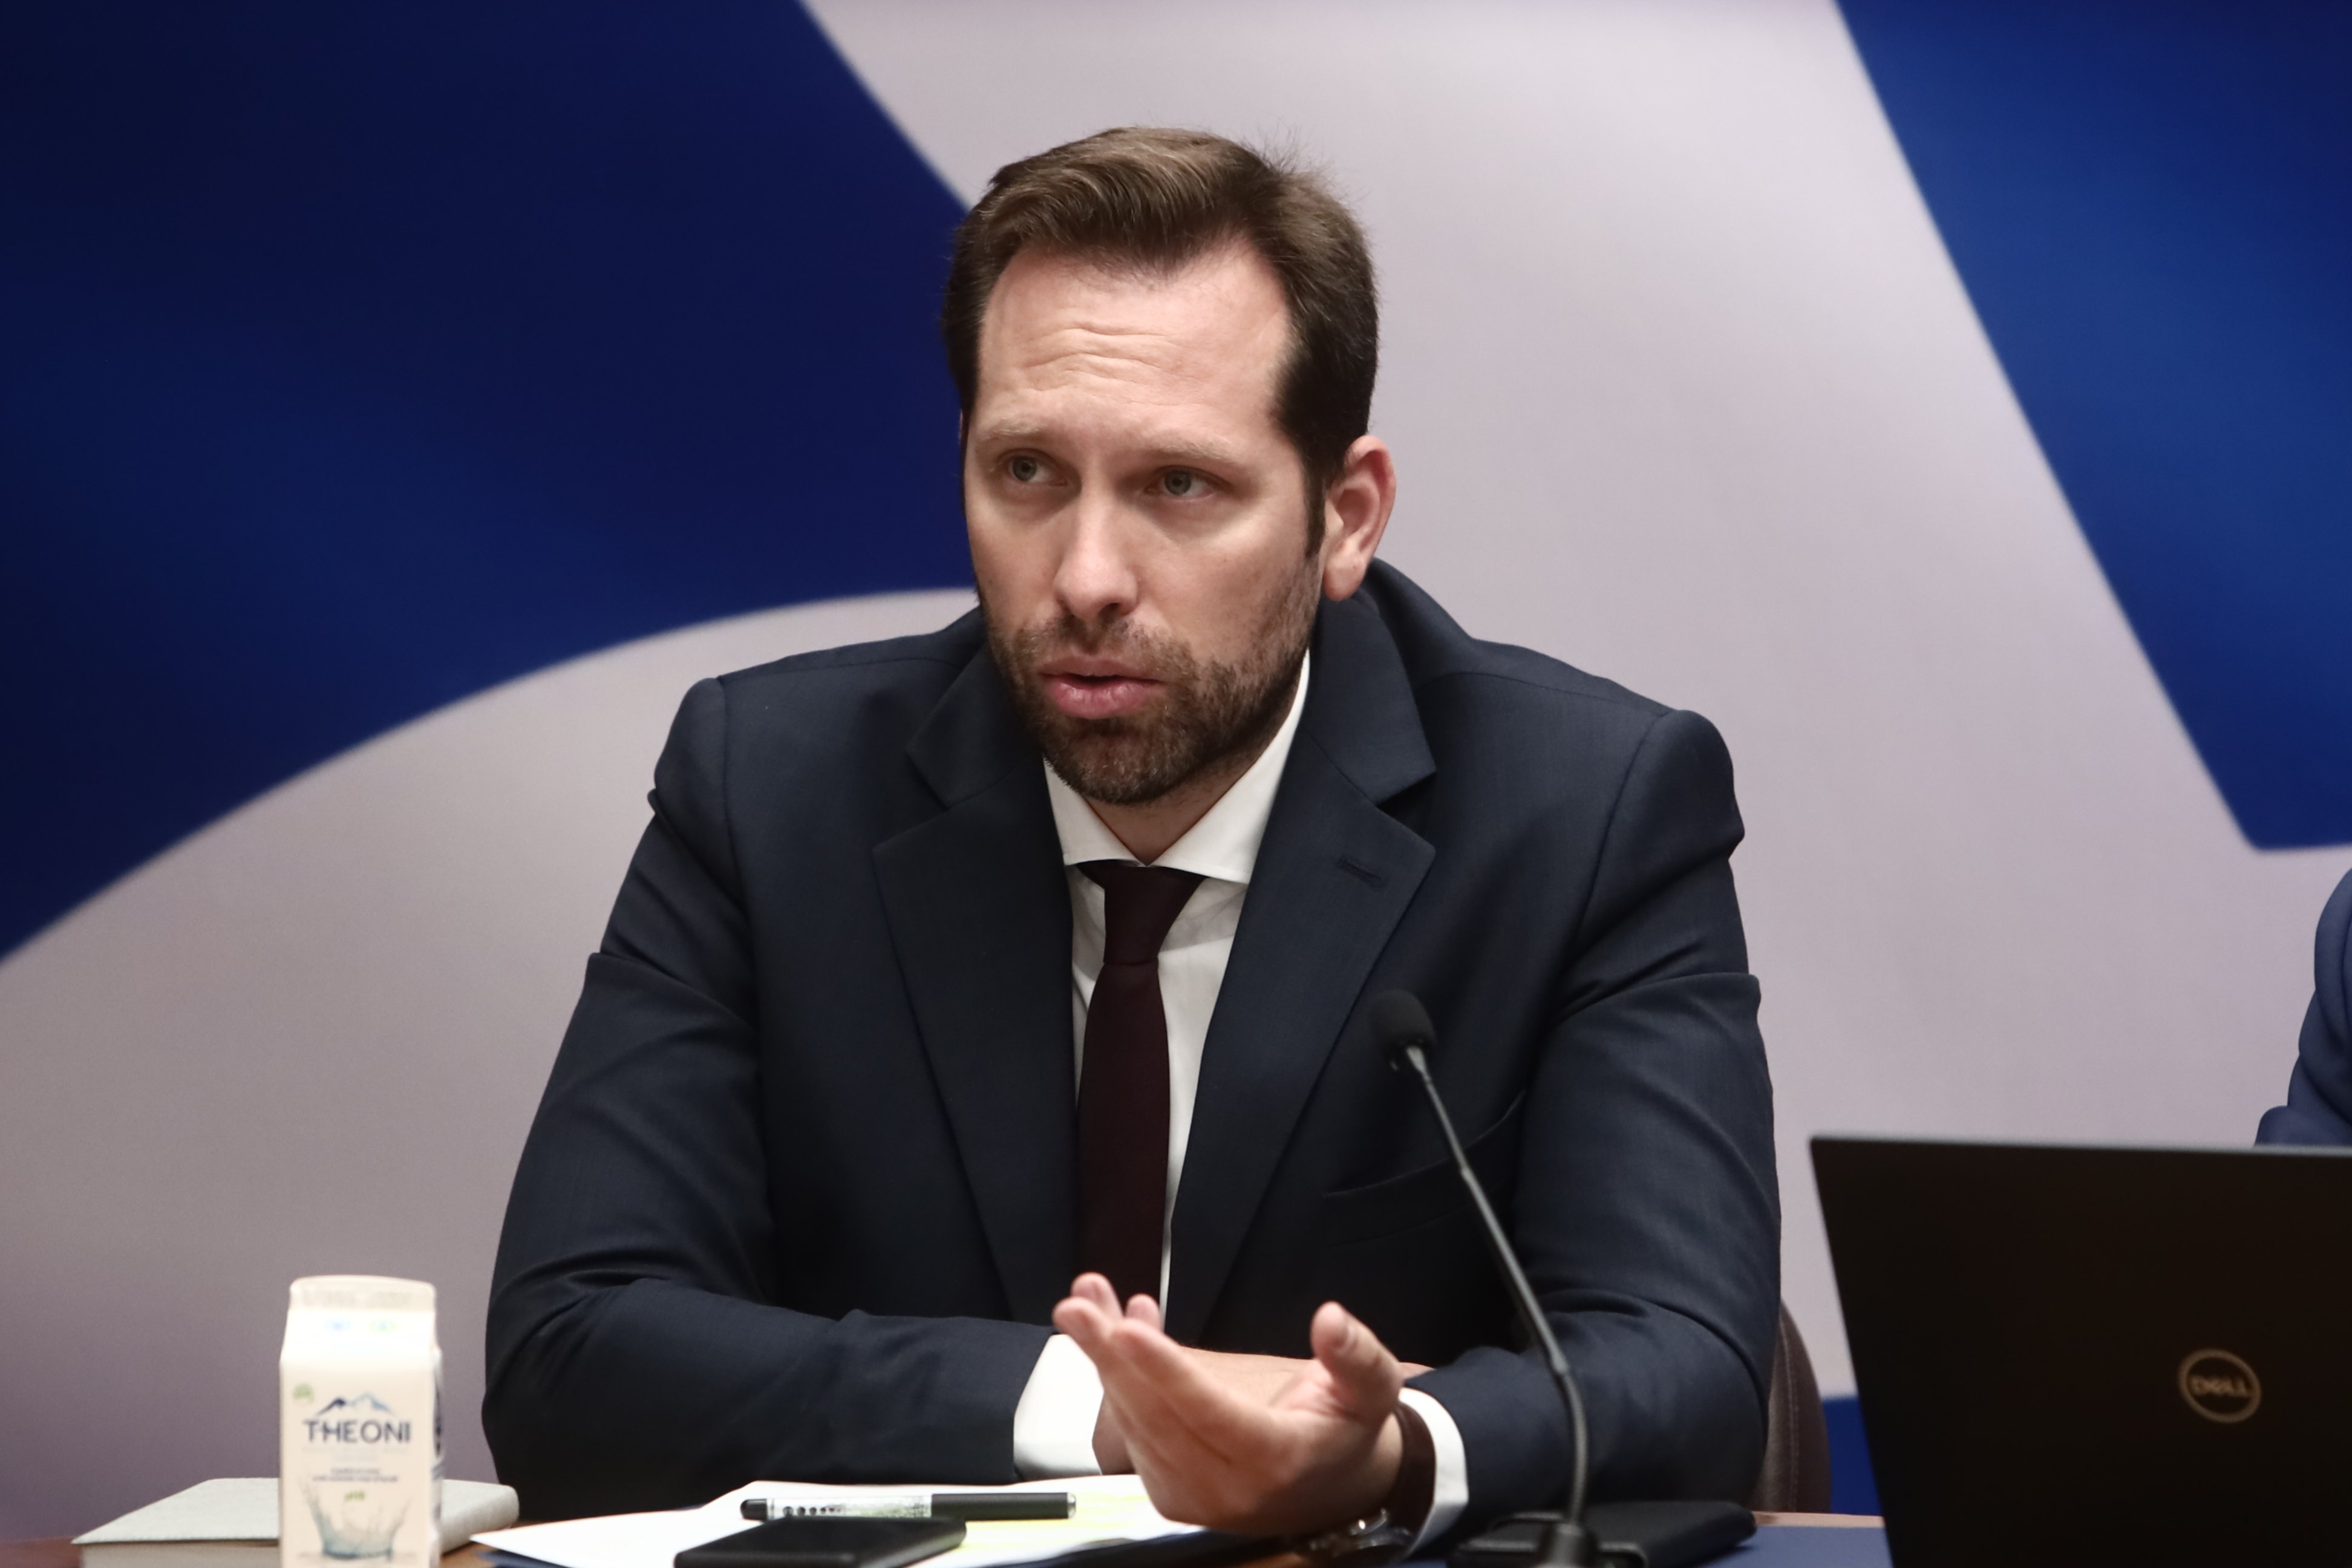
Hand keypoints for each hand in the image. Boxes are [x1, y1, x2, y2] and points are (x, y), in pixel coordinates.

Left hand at [1055, 1273, 1406, 1534]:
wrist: (1336, 1488)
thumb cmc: (1348, 1428)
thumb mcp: (1371, 1388)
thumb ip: (1356, 1356)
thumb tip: (1331, 1320)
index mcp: (1276, 1461)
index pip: (1210, 1415)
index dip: (1165, 1371)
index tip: (1126, 1330)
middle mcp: (1226, 1488)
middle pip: (1156, 1417)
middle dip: (1110, 1356)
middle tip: (1077, 1305)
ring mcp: (1191, 1494)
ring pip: (1135, 1421)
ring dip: (1104, 1359)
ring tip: (1088, 1302)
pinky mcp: (1168, 1488)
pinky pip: (1132, 1428)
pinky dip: (1116, 1378)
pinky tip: (1114, 1329)